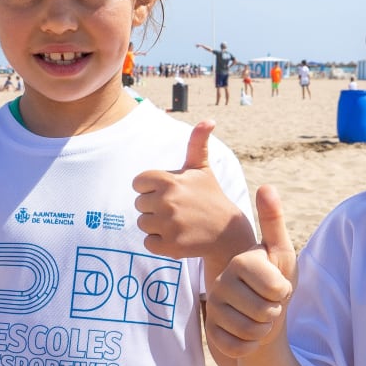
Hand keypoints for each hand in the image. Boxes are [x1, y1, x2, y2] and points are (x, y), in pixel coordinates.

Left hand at [133, 120, 250, 260]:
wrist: (227, 232)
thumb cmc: (210, 196)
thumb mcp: (202, 169)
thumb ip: (198, 142)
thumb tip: (208, 120)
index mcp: (169, 180)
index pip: (138, 183)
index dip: (151, 187)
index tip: (169, 192)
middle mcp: (167, 201)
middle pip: (139, 204)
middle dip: (154, 207)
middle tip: (177, 209)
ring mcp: (168, 225)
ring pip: (143, 224)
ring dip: (156, 226)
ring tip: (178, 223)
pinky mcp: (170, 246)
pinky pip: (148, 243)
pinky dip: (159, 243)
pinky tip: (177, 237)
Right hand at [205, 185, 296, 357]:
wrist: (262, 315)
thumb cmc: (276, 281)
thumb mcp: (282, 252)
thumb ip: (274, 222)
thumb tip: (266, 185)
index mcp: (240, 262)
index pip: (276, 287)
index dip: (285, 291)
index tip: (278, 285)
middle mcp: (221, 282)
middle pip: (265, 312)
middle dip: (276, 312)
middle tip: (269, 304)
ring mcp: (214, 308)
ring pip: (252, 331)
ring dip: (265, 330)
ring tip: (261, 317)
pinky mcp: (212, 332)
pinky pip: (238, 347)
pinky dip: (252, 346)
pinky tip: (250, 334)